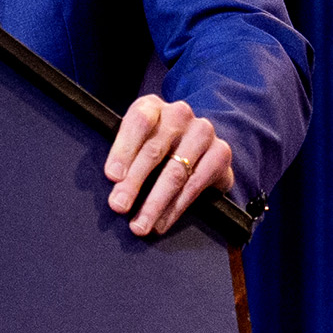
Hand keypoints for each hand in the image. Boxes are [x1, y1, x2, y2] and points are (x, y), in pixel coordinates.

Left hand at [105, 95, 233, 236]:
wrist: (199, 149)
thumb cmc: (156, 148)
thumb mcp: (137, 143)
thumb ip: (124, 157)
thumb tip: (111, 188)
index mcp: (152, 106)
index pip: (139, 121)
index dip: (124, 149)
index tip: (112, 176)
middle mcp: (179, 114)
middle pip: (154, 150)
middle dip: (133, 183)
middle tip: (119, 206)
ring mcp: (203, 132)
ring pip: (175, 172)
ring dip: (154, 203)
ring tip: (139, 225)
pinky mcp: (220, 153)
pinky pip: (195, 185)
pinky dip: (175, 208)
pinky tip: (161, 223)